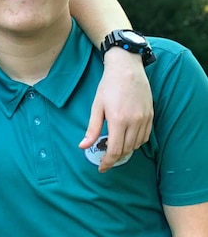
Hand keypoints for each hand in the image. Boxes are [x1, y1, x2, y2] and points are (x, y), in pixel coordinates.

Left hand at [80, 47, 152, 171]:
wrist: (127, 68)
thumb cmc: (108, 86)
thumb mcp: (96, 107)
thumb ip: (91, 129)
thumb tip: (83, 146)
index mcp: (118, 121)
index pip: (114, 150)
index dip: (108, 162)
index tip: (101, 168)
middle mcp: (134, 122)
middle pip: (126, 149)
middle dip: (115, 158)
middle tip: (105, 160)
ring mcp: (145, 118)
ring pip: (137, 144)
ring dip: (126, 151)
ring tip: (115, 150)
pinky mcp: (151, 114)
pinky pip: (146, 136)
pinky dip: (137, 142)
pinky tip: (128, 141)